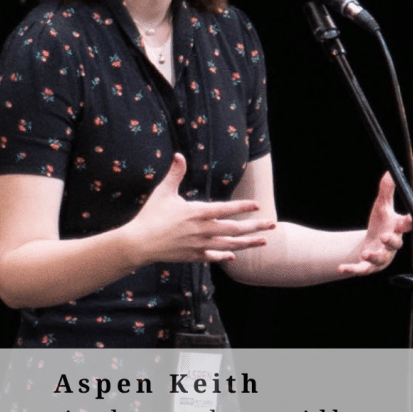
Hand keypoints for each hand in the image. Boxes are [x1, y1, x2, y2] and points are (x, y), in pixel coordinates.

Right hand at [127, 153, 274, 264]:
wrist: (140, 243)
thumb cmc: (151, 215)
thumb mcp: (163, 191)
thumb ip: (175, 174)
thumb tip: (179, 155)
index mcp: (197, 213)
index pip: (226, 209)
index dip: (243, 206)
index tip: (257, 205)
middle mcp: (203, 230)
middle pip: (235, 229)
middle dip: (255, 226)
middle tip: (272, 224)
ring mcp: (200, 245)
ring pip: (229, 244)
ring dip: (248, 243)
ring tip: (263, 242)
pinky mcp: (193, 256)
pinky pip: (214, 256)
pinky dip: (225, 255)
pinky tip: (234, 256)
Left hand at [338, 172, 412, 276]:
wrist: (371, 244)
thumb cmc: (380, 224)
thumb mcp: (382, 207)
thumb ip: (386, 191)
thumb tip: (391, 171)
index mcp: (396, 229)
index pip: (406, 226)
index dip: (408, 222)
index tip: (409, 218)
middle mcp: (391, 245)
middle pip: (395, 244)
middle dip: (392, 241)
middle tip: (385, 236)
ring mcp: (381, 257)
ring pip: (381, 259)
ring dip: (374, 256)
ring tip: (366, 253)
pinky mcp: (369, 266)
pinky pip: (362, 269)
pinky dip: (352, 269)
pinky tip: (341, 268)